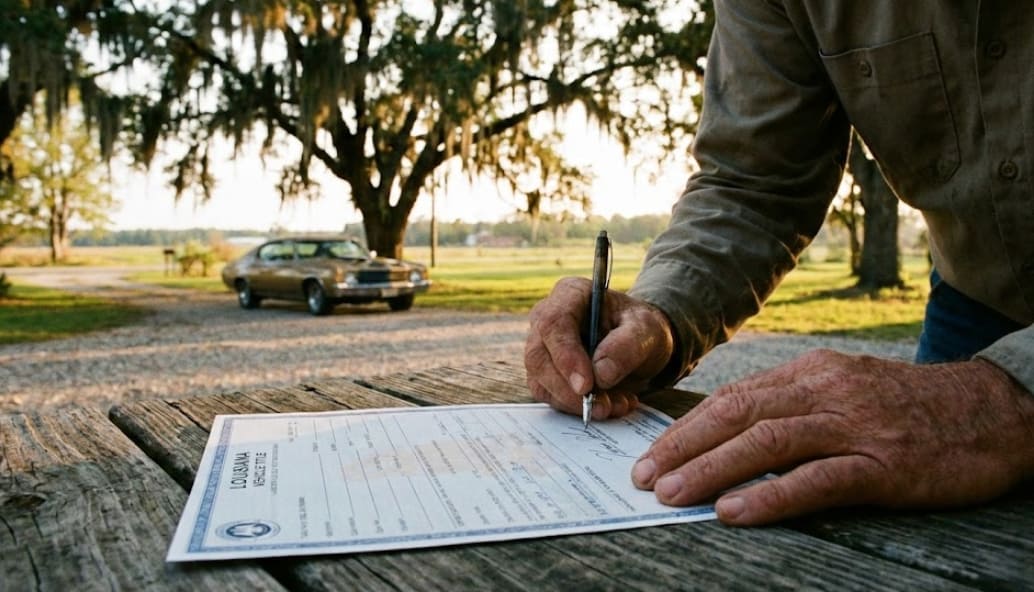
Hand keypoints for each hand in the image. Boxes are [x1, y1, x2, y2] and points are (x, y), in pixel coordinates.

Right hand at [525, 277, 674, 420]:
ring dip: (575, 403)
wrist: (640, 344)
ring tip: (616, 405)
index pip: (553, 323)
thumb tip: (600, 374)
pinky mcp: (545, 373)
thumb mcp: (647, 330)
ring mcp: (542, 347)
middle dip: (568, 389)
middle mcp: (547, 319)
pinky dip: (577, 409)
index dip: (565, 356)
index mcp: (570, 294)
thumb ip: (627, 346)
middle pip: (538, 356)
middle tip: (601, 407)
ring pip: (540, 381)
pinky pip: (550, 396)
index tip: (586, 385)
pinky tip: (609, 405)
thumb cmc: (640, 328)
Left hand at [630, 349, 1033, 524]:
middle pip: (739, 415)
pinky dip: (771, 496)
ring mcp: (854, 427)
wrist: (993, 411)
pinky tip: (735, 512)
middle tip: (643, 477)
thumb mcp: (845, 389)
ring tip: (671, 494)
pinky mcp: (884, 465)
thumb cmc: (909, 406)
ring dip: (711, 469)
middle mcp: (826, 392)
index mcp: (812, 374)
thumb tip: (730, 433)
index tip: (650, 453)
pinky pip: (818, 480)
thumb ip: (792, 404)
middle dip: (683, 447)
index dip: (687, 427)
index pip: (734, 397)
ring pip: (768, 443)